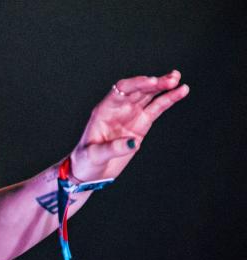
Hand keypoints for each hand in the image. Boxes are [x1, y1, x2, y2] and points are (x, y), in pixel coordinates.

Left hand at [70, 70, 188, 181]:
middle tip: (171, 80)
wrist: (90, 172)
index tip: (152, 82)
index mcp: (104, 109)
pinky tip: (181, 91)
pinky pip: (157, 108)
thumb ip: (113, 148)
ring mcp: (131, 115)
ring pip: (150, 95)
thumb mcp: (94, 155)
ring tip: (177, 81)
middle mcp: (119, 108)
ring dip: (163, 86)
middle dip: (155, 83)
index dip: (137, 83)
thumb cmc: (86, 161)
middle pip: (139, 89)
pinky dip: (168, 99)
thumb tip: (133, 143)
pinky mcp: (141, 124)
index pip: (122, 89)